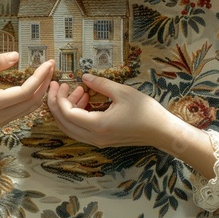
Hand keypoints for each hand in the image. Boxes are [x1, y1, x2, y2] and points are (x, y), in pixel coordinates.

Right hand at [0, 52, 54, 128]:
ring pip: (30, 108)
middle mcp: (2, 115)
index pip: (26, 91)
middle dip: (45, 83)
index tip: (48, 63)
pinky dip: (33, 98)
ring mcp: (3, 121)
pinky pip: (23, 111)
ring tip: (46, 74)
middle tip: (51, 66)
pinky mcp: (2, 122)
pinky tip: (34, 86)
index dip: (40, 77)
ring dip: (41, 91)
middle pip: (33, 101)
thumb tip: (16, 56)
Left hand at [47, 73, 170, 147]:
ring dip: (67, 110)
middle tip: (59, 86)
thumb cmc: (145, 112)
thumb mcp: (122, 92)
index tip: (60, 83)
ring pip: (70, 128)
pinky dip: (77, 116)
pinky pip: (80, 130)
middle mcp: (94, 137)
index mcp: (97, 126)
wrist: (161, 131)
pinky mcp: (102, 140)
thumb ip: (100, 84)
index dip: (59, 98)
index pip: (66, 113)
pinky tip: (86, 100)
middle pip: (63, 123)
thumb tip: (84, 77)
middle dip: (57, 104)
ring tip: (77, 90)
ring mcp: (98, 141)